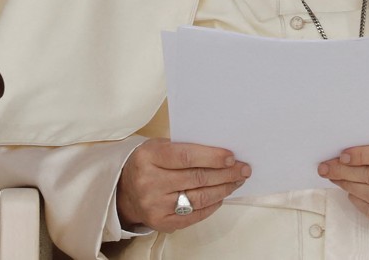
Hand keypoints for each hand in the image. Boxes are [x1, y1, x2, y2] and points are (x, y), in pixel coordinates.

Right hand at [116, 138, 250, 232]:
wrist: (124, 191)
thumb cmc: (148, 163)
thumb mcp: (158, 146)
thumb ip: (184, 147)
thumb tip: (221, 151)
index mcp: (148, 157)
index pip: (186, 156)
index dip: (212, 157)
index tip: (232, 157)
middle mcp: (149, 182)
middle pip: (197, 178)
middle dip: (225, 174)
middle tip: (243, 169)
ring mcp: (154, 205)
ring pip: (199, 198)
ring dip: (223, 189)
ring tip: (236, 181)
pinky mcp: (161, 223)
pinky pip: (194, 215)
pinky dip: (212, 205)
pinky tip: (221, 195)